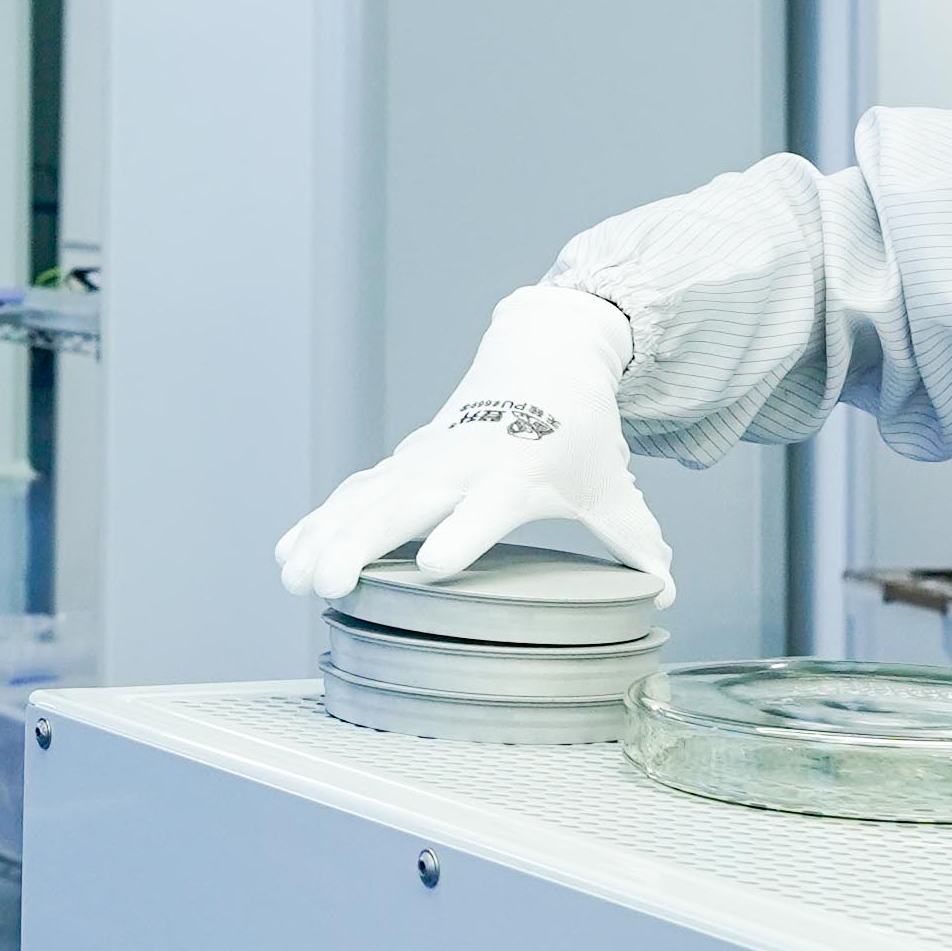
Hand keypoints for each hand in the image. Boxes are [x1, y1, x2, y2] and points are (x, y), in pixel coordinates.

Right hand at [272, 287, 671, 597]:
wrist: (543, 356)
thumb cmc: (579, 431)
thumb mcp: (615, 484)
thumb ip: (637, 542)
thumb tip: (663, 594)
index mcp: (517, 472)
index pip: (487, 507)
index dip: (462, 534)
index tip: (434, 566)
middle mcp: (461, 465)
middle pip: (406, 506)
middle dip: (364, 545)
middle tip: (332, 584)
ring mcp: (424, 461)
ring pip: (367, 501)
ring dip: (327, 539)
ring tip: (295, 580)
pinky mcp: (403, 461)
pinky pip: (354, 494)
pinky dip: (319, 523)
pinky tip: (287, 556)